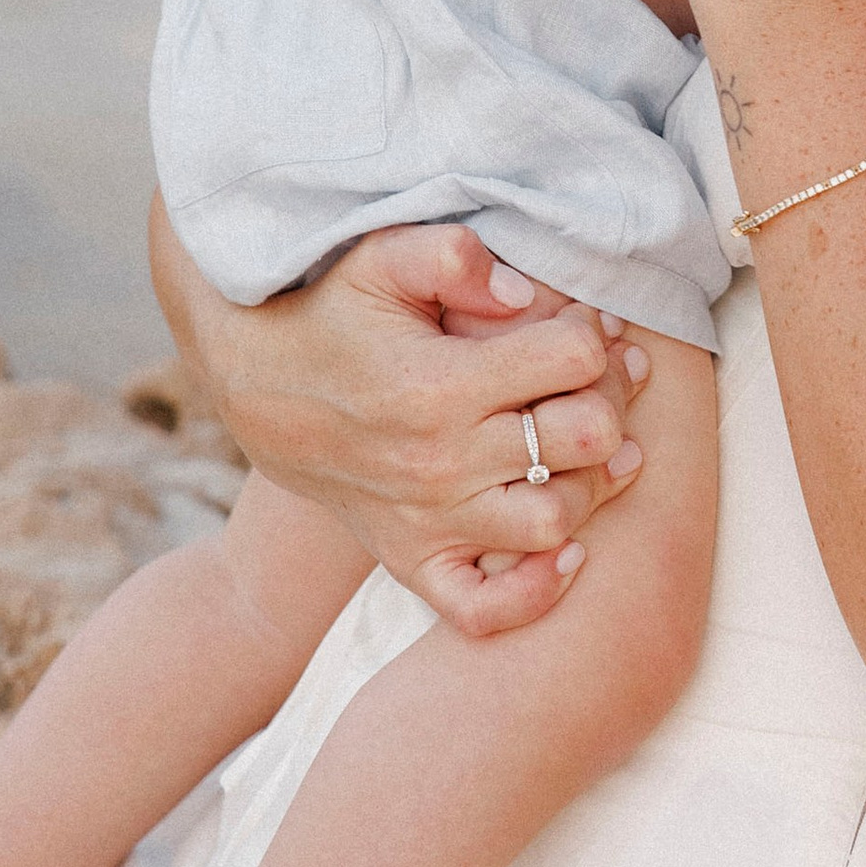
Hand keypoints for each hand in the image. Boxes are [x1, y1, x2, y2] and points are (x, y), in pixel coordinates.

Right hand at [147, 203, 647, 635]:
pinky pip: (486, 609)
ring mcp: (427, 520)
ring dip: (595, 481)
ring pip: (558, 521)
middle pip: (586, 437)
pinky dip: (536, 591)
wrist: (253, 386)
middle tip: (601, 376)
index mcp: (438, 384)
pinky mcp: (412, 559)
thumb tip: (526, 294)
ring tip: (592, 442)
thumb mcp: (377, 258)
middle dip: (612, 395)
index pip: (574, 357)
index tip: (583, 322)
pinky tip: (565, 547)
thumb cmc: (329, 313)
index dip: (595, 331)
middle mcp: (439, 462)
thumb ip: (452, 256)